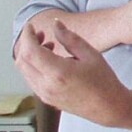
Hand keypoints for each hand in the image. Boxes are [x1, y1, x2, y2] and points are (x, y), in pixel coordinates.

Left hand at [14, 20, 129, 125]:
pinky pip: (31, 79)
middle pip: (22, 61)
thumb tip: (56, 24)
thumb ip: (70, 38)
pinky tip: (50, 61)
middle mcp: (46, 86)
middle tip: (40, 34)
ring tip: (49, 46)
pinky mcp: (46, 99)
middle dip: (27, 44)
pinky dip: (34, 66)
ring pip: (24, 71)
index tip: (31, 26)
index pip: (30, 51)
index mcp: (58, 72)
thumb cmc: (104, 81)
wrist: (108, 107)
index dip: (27, 36)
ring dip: (30, 55)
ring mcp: (44, 94)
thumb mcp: (91, 54)